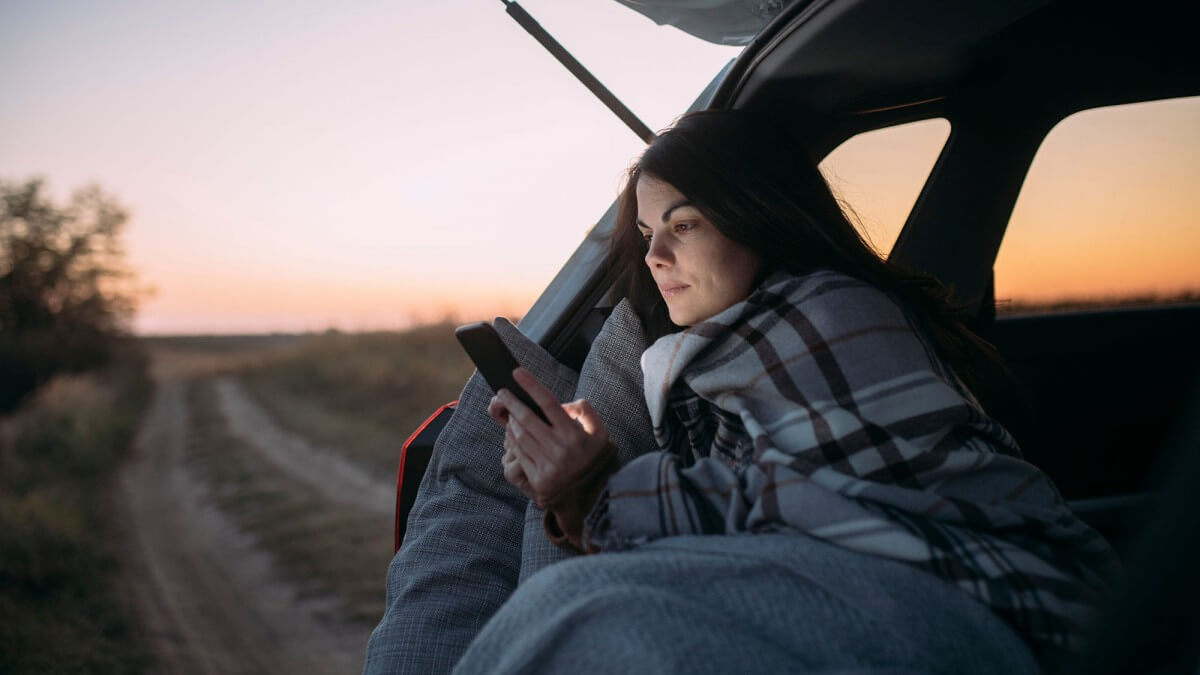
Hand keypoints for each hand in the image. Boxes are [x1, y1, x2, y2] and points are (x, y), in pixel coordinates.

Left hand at [489, 368, 611, 508]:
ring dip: (511, 421)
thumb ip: (585, 412)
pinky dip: (513, 441)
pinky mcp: (538, 478)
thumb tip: (565, 403)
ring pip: (520, 436)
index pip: (548, 403)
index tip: (517, 372)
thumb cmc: (593, 457)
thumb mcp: (600, 432)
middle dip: (512, 402)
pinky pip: (519, 454)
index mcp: (574, 435)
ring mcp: (547, 465)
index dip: (531, 385)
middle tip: (502, 391)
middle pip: (528, 419)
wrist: (591, 495)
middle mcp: (560, 450)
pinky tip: (512, 433)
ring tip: (509, 412)